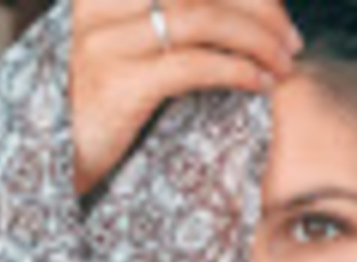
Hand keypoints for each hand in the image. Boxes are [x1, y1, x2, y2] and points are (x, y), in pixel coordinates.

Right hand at [70, 0, 303, 194]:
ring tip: (284, 64)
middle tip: (292, 42)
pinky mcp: (118, 83)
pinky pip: (190, 65)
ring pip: (199, 20)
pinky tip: (261, 84)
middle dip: (260, 11)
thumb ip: (177, 30)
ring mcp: (106, 41)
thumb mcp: (139, 52)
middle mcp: (104, 3)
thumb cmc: (112, 103)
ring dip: (255, 41)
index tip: (279, 15)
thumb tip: (245, 24)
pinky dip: (235, 70)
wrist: (65, 152)